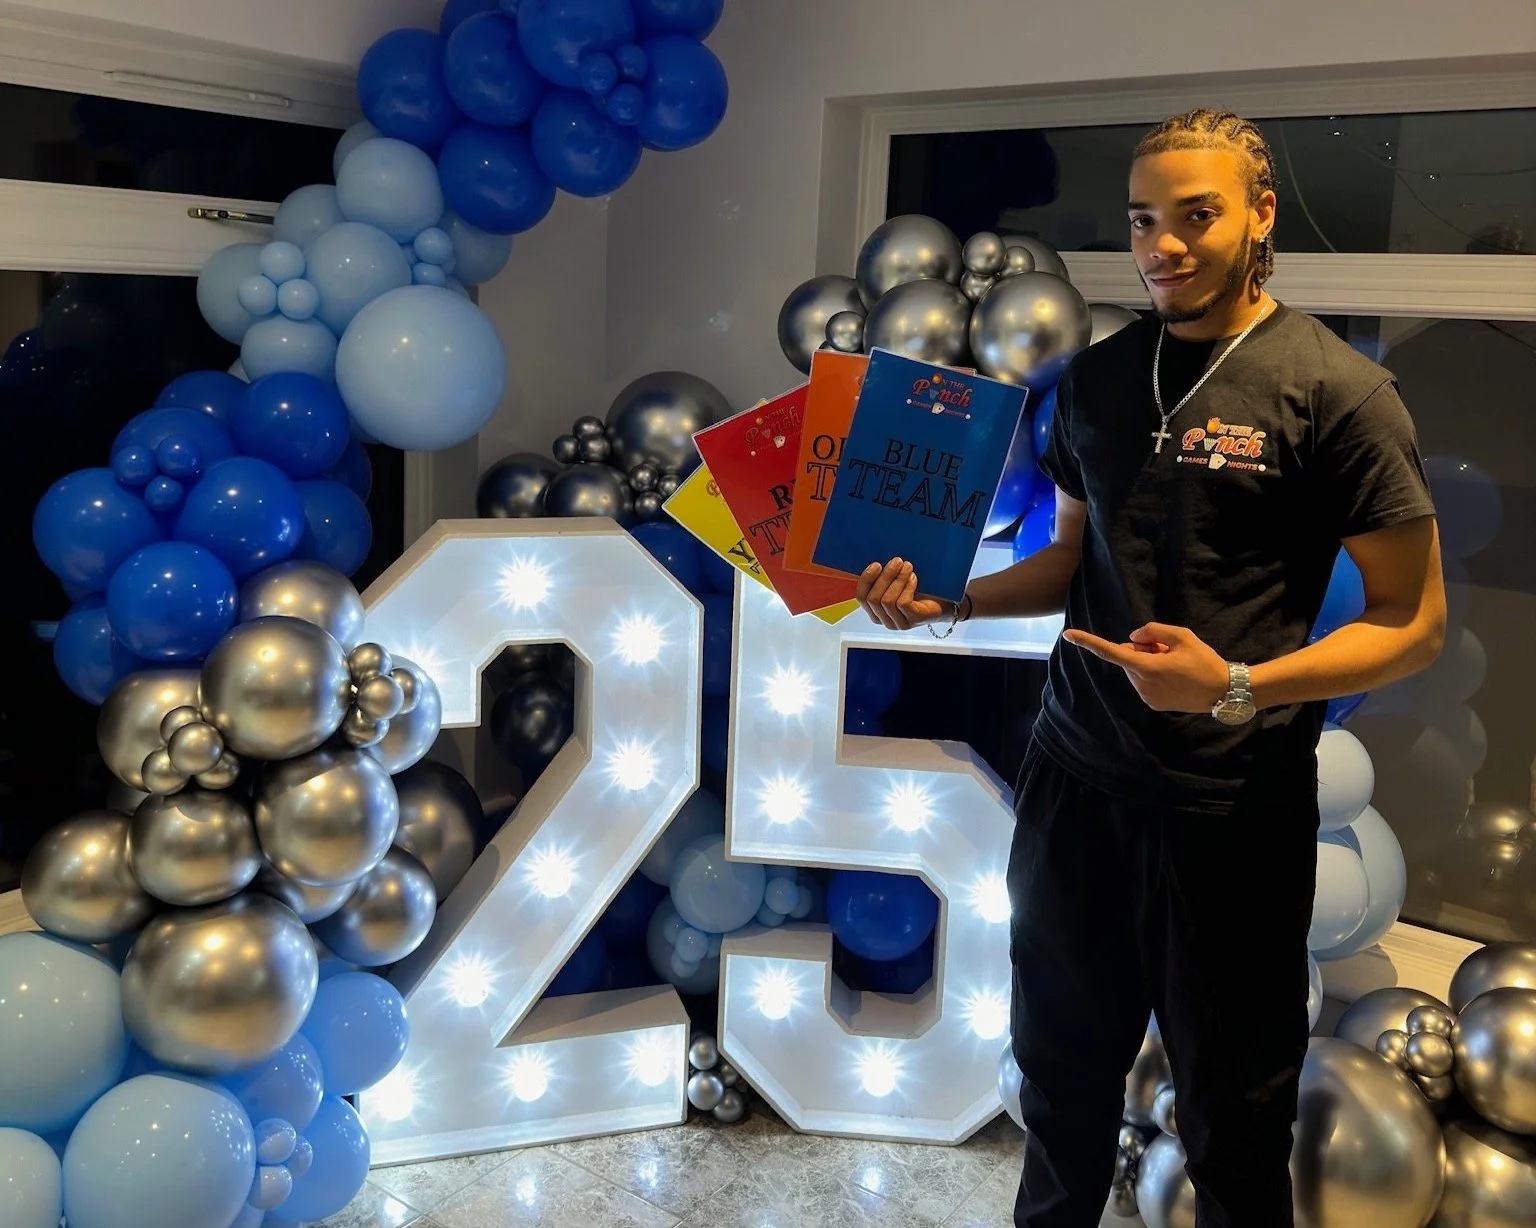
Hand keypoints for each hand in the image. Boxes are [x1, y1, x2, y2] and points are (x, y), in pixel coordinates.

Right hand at [856, 558, 951, 630]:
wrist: (946, 600)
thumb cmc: (920, 590)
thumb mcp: (897, 583)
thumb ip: (884, 577)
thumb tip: (874, 562)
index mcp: (876, 611)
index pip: (861, 598)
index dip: (866, 580)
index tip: (876, 564)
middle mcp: (885, 620)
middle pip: (873, 599)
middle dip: (884, 577)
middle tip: (896, 561)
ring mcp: (899, 623)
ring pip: (888, 600)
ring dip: (897, 579)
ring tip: (907, 566)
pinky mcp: (913, 620)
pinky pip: (903, 603)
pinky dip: (908, 587)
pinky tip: (914, 578)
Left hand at [1062, 622, 1228, 712]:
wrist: (1224, 691)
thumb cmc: (1204, 661)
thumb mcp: (1183, 636)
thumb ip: (1154, 631)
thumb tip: (1132, 637)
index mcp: (1146, 668)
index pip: (1111, 652)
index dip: (1088, 642)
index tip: (1068, 634)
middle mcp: (1141, 684)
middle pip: (1128, 657)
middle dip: (1141, 649)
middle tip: (1167, 649)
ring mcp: (1145, 696)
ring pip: (1135, 669)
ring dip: (1147, 662)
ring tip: (1174, 664)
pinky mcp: (1152, 703)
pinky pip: (1143, 682)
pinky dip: (1152, 675)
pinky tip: (1174, 676)